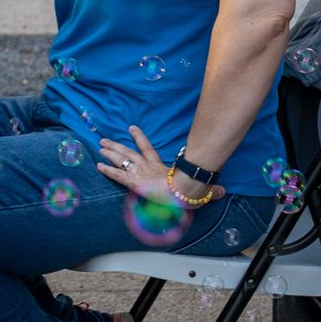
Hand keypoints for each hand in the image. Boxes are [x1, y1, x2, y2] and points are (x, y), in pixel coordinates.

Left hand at [95, 126, 219, 202]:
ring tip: (100, 145)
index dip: (139, 138)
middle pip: (129, 153)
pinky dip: (107, 170)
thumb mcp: (199, 192)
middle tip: (103, 139)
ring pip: (122, 159)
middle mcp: (148, 166)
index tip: (131, 128)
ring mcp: (140, 173)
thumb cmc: (189, 192)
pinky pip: (118, 176)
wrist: (182, 193)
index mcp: (160, 167)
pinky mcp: (134, 183)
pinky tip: (98, 165)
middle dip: (116, 146)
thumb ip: (210, 192)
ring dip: (110, 153)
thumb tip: (223, 192)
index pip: (148, 149)